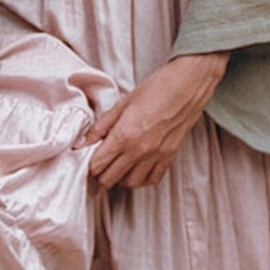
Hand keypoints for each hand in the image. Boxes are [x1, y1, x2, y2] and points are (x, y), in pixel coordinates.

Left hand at [83, 52, 227, 188]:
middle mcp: (139, 150)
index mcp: (124, 135)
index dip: (90, 164)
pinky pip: (152, 179)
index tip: (90, 157)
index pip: (98, 164)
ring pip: (130, 183)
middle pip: (110, 178)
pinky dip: (142, 178)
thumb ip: (100, 126)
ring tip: (119, 166)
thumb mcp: (122, 104)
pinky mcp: (169, 157)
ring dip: (121, 178)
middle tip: (101, 163)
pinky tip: (137, 168)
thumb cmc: (156, 89)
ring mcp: (155, 156)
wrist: (187, 86)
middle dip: (101, 173)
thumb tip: (82, 142)